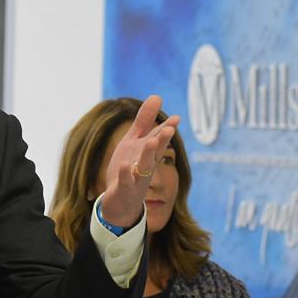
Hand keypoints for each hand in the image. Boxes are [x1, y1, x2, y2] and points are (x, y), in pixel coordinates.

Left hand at [100, 95, 178, 227]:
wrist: (121, 202)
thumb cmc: (130, 168)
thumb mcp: (134, 141)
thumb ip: (144, 121)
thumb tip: (158, 96)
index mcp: (148, 153)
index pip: (158, 139)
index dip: (166, 129)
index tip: (176, 118)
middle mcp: (145, 165)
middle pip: (155, 151)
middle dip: (162, 140)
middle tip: (170, 129)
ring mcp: (136, 178)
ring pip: (144, 166)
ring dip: (148, 154)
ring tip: (151, 141)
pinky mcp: (124, 189)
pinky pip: (126, 181)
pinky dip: (126, 173)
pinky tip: (125, 165)